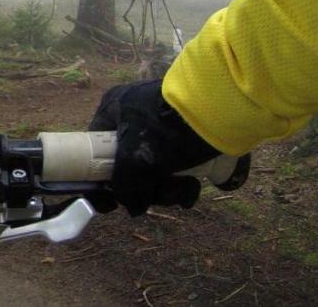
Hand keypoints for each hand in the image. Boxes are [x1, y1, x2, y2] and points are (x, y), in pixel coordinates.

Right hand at [87, 80, 220, 215]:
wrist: (224, 109)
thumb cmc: (169, 129)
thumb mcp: (135, 159)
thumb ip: (123, 187)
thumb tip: (133, 207)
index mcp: (114, 109)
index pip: (94, 149)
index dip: (101, 178)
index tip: (111, 201)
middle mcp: (134, 115)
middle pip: (127, 165)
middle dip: (144, 188)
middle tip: (156, 195)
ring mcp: (162, 125)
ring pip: (153, 170)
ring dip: (166, 189)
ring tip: (181, 190)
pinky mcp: (187, 137)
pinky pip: (176, 166)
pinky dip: (182, 183)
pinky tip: (192, 189)